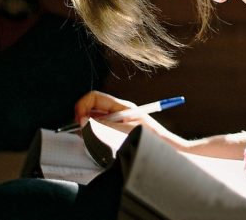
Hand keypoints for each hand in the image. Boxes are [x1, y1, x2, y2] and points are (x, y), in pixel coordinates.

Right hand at [74, 90, 189, 148]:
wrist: (166, 148)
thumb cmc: (150, 138)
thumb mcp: (125, 130)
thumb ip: (104, 124)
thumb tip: (84, 120)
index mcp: (120, 106)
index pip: (94, 97)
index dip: (82, 106)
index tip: (79, 121)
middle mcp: (117, 111)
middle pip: (91, 108)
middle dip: (83, 119)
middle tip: (83, 134)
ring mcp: (117, 121)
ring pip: (94, 120)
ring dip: (89, 129)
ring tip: (93, 140)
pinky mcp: (117, 132)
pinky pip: (100, 130)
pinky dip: (95, 136)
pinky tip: (99, 144)